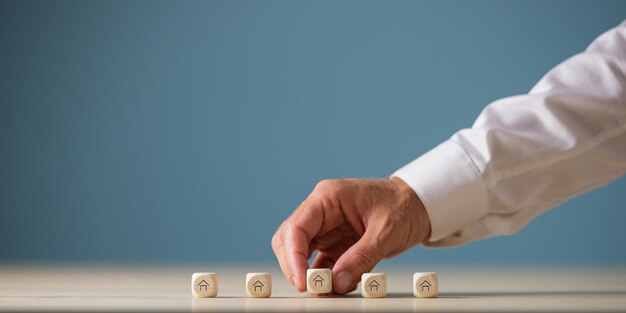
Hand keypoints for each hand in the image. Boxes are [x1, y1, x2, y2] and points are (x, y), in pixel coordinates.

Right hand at [271, 177, 430, 293]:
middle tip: (310, 288)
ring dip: (310, 274)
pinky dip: (327, 277)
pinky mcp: (335, 243)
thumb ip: (361, 257)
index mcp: (328, 197)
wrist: (419, 205)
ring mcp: (327, 227)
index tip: (302, 280)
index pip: (297, 227)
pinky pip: (321, 263)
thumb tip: (338, 282)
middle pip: (290, 240)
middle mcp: (322, 211)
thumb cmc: (402, 206)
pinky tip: (341, 285)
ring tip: (328, 289)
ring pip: (301, 253)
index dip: (293, 256)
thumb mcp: (385, 232)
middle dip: (295, 266)